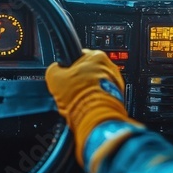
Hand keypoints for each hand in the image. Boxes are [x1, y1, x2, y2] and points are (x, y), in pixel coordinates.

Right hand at [46, 49, 140, 167]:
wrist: (95, 116)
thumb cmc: (79, 95)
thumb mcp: (54, 77)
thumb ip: (54, 69)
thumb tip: (54, 69)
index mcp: (97, 56)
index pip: (79, 56)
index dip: (69, 67)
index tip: (65, 75)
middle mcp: (110, 67)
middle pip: (89, 71)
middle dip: (80, 80)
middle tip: (70, 89)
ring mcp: (116, 82)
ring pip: (96, 84)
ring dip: (87, 91)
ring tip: (78, 100)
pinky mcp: (118, 97)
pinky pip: (102, 95)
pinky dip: (95, 100)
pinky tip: (86, 106)